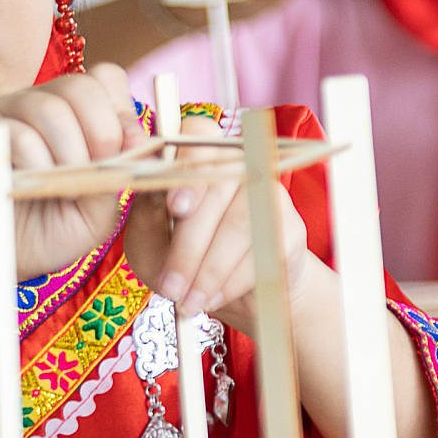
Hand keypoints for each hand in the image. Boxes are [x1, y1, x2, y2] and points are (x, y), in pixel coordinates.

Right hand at [0, 67, 147, 297]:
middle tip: (93, 173)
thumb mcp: (98, 211)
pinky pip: (16, 134)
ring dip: (69, 154)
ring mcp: (6, 113)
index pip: (106, 78)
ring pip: (50, 108)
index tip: (125, 155)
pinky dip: (37, 164)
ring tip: (64, 189)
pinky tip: (34, 188)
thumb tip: (138, 138)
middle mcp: (41, 103)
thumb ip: (119, 174)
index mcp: (76, 113)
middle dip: (101, 133)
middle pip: (81, 87)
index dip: (122, 114)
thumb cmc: (49, 231)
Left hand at [118, 111, 322, 334]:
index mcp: (198, 154)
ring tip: (189, 303)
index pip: (197, 133)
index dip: (187, 164)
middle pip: (216, 191)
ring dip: (210, 271)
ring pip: (239, 225)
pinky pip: (262, 252)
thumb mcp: (149, 239)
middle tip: (170, 288)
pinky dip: (234, 281)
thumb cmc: (177, 256)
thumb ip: (147, 214)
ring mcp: (268, 191)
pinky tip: (214, 298)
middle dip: (188, 247)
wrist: (227, 291)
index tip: (174, 206)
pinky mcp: (290, 226)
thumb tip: (155, 196)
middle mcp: (237, 163)